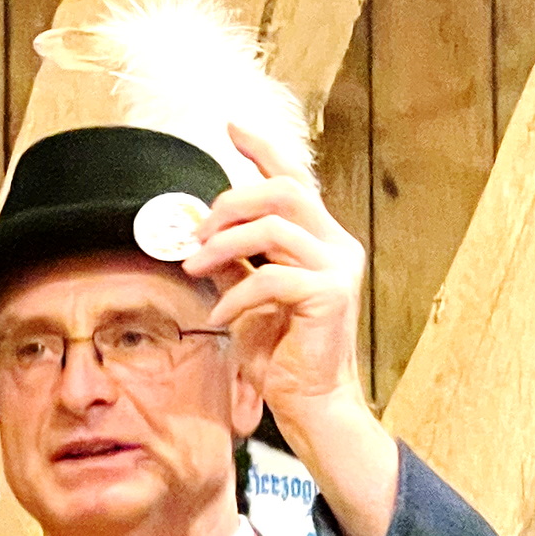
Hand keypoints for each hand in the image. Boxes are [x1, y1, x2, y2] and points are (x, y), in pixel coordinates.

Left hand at [180, 122, 397, 535]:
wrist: (313, 408)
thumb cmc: (283, 359)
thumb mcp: (250, 299)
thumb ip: (234, 262)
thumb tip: (198, 233)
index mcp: (322, 241)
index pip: (294, 178)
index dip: (262, 149)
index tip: (229, 127)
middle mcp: (337, 247)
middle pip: (284, 189)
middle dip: (231, 201)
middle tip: (196, 231)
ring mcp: (338, 269)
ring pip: (275, 225)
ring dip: (225, 243)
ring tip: (195, 266)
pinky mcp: (330, 296)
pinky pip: (271, 276)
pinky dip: (237, 294)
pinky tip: (222, 317)